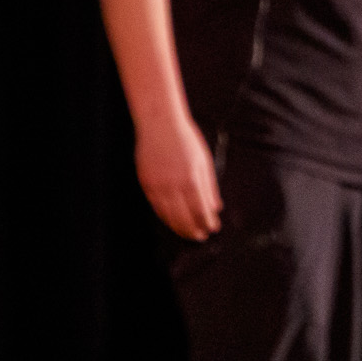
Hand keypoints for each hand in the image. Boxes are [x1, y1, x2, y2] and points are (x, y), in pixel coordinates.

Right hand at [136, 113, 221, 240]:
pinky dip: (165, 217)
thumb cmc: (186, 139)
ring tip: (188, 233)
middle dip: (193, 230)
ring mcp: (157, 186)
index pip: (201, 210)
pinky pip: (156, 207)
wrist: (159, 123)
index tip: (213, 228)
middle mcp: (173, 186)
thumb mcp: (204, 161)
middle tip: (201, 237)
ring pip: (168, 216)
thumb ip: (210, 187)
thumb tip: (216, 208)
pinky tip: (172, 221)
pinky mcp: (146, 184)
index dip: (207, 222)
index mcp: (191, 179)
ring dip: (179, 228)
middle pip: (184, 217)